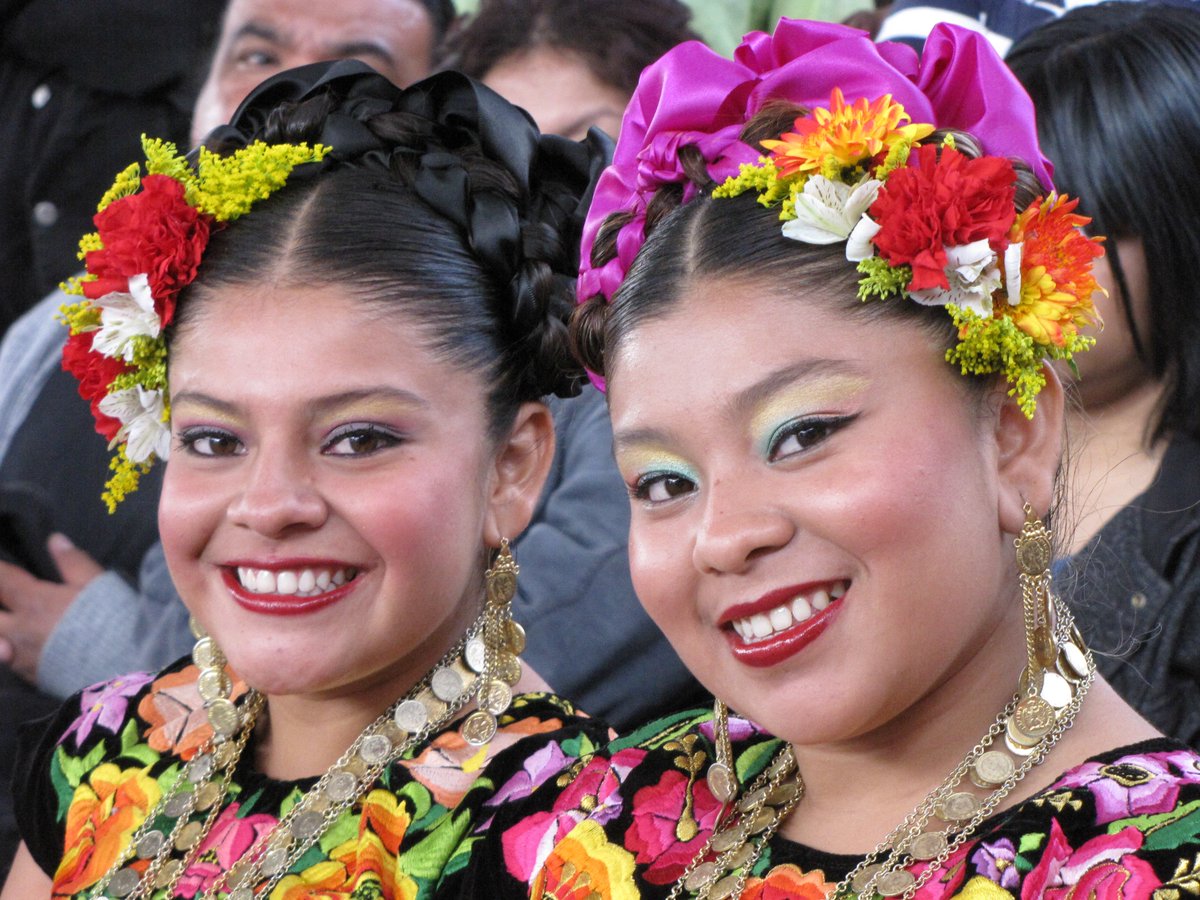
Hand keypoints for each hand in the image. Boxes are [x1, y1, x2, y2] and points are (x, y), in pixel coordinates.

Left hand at [0, 533, 103, 680]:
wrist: (115, 666)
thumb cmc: (107, 620)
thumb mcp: (96, 584)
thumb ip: (73, 562)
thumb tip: (54, 539)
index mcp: (33, 601)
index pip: (2, 579)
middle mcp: (19, 628)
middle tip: (3, 599)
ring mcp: (22, 655)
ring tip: (5, 630)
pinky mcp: (31, 676)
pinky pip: (9, 662)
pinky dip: (7, 653)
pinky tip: (12, 651)